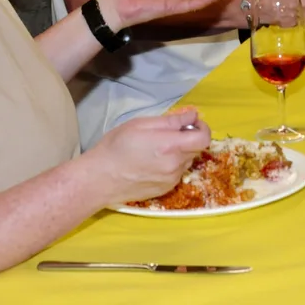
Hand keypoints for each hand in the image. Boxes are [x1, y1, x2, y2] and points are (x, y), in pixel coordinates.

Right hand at [86, 109, 211, 205]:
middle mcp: (175, 165)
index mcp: (171, 146)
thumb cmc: (117, 146)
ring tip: (158, 149)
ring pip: (186, 162)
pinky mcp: (165, 190)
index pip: (204, 138)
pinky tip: (153, 163)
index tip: (191, 123)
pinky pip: (177, 174)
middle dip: (189, 139)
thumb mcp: (141, 124)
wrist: (100, 178)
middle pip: (196, 149)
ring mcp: (171, 180)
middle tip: (170, 133)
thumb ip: (171, 121)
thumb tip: (193, 115)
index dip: (202, 128)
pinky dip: (172, 165)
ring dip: (180, 153)